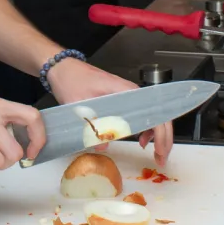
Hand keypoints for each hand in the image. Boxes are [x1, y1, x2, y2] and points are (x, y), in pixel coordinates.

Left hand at [47, 57, 172, 165]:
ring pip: (149, 114)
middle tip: (160, 158)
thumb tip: (104, 146)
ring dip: (155, 134)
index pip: (153, 110)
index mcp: (123, 90)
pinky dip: (144, 128)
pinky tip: (139, 140)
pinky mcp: (118, 98)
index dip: (161, 132)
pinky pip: (138, 113)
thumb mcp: (77, 104)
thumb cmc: (70, 79)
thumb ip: (90, 125)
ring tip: (153, 152)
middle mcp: (129, 91)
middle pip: (157, 113)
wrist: (60, 66)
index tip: (160, 151)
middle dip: (163, 137)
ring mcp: (124, 94)